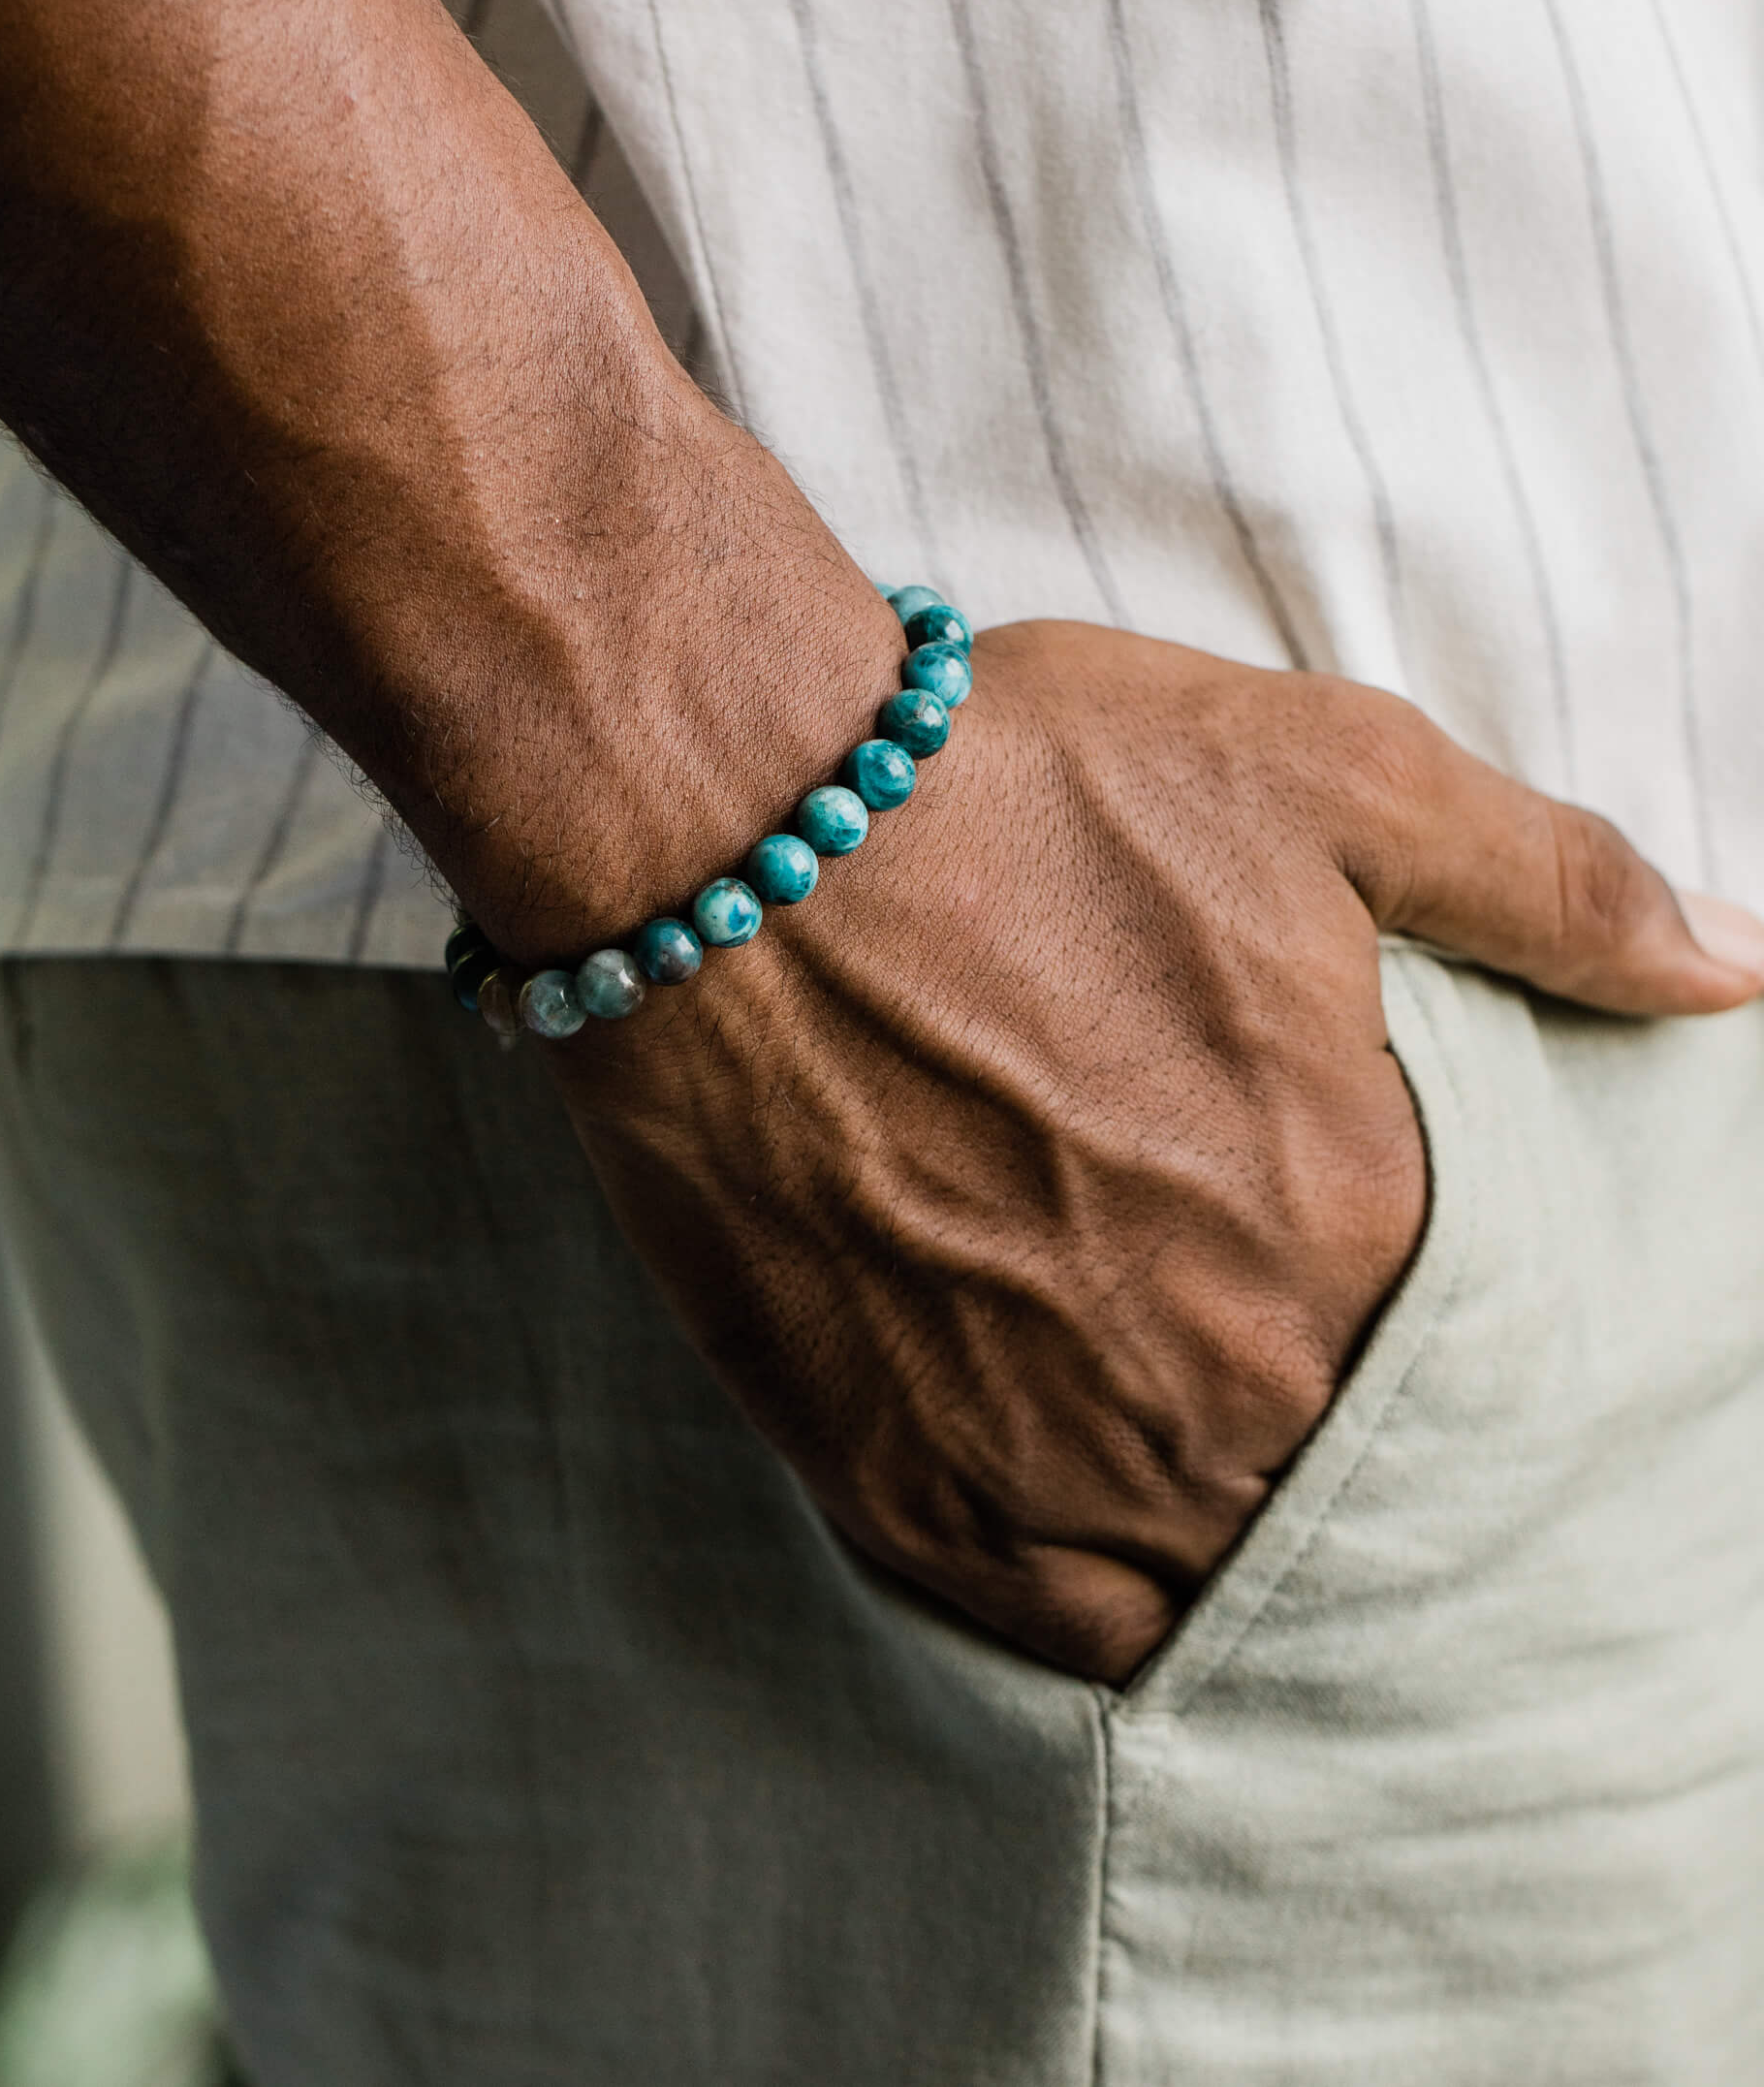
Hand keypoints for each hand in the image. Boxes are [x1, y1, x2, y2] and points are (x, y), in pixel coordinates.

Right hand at [548, 622, 1763, 1683]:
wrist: (734, 842)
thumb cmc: (1027, 795)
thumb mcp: (1325, 777)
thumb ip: (1552, 887)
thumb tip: (1742, 969)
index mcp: (1353, 1226)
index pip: (1476, 1370)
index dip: (1450, 1351)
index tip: (1399, 1315)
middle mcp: (1221, 1375)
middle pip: (1337, 1485)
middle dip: (1338, 1447)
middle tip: (1288, 1389)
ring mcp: (1047, 1447)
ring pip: (1203, 1583)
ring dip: (1227, 1547)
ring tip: (1209, 1480)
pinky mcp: (890, 1475)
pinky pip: (1036, 1619)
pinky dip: (1085, 1599)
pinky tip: (1092, 1534)